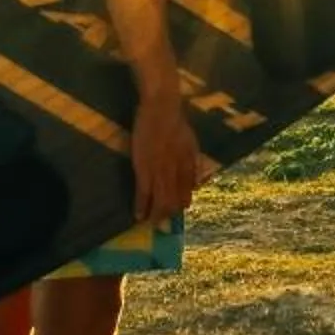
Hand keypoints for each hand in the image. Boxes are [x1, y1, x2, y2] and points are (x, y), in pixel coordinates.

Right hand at [130, 91, 200, 228]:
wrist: (161, 109)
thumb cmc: (176, 123)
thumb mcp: (192, 144)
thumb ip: (194, 165)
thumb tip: (196, 184)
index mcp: (189, 167)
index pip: (187, 193)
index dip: (181, 205)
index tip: (176, 213)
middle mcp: (176, 173)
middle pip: (174, 202)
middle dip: (168, 216)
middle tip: (162, 225)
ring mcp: (160, 172)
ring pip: (160, 201)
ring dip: (155, 216)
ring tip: (151, 225)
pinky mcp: (144, 169)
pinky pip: (143, 193)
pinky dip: (141, 207)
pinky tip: (138, 216)